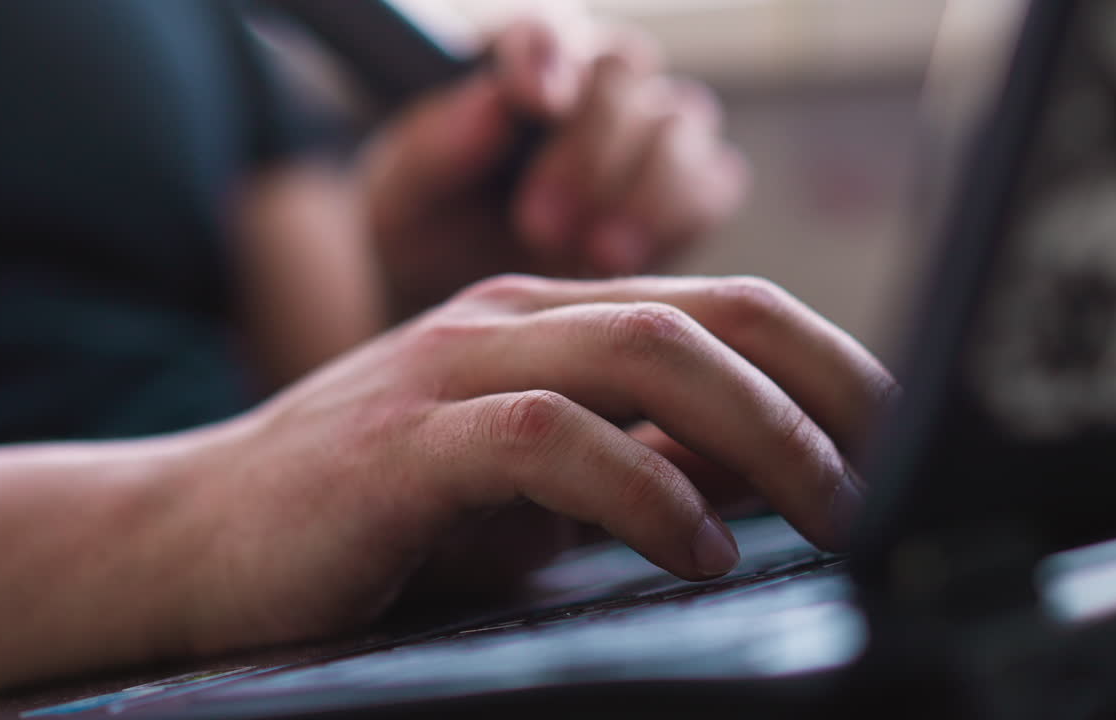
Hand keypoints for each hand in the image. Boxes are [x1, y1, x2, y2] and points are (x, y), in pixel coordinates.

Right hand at [176, 275, 894, 653]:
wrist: (191, 537)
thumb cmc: (367, 513)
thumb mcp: (520, 485)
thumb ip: (624, 464)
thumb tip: (746, 476)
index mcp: (544, 315)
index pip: (721, 306)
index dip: (828, 362)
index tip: (899, 437)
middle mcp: (508, 314)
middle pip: (709, 314)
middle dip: (825, 392)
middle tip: (900, 476)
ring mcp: (452, 363)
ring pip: (645, 356)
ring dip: (761, 436)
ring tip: (831, 515)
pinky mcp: (405, 439)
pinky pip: (551, 439)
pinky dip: (641, 492)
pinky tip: (693, 550)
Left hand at [357, 12, 747, 318]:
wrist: (464, 307)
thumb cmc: (427, 232)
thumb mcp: (400, 197)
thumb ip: (435, 146)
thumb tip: (495, 104)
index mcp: (517, 60)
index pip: (546, 31)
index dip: (548, 59)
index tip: (535, 104)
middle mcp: (594, 83)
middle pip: (623, 76)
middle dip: (587, 152)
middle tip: (539, 224)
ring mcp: (650, 135)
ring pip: (681, 125)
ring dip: (645, 190)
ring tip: (596, 254)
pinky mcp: (690, 193)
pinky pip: (715, 185)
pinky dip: (683, 219)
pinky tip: (630, 262)